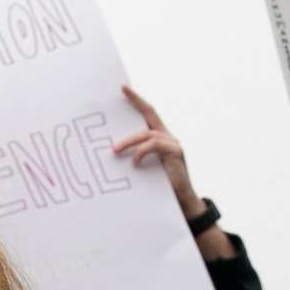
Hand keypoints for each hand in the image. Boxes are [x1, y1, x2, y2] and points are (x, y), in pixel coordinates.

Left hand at [112, 86, 202, 215]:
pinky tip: (135, 161)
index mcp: (158, 137)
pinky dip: (142, 152)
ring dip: (129, 141)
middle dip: (136, 101)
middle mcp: (167, 136)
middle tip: (122, 91)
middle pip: (150, 114)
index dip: (137, 100)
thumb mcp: (142, 167)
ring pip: (147, 133)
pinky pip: (155, 146)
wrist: (180, 201)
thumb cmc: (159, 185)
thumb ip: (133, 155)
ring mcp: (173, 143)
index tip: (123, 88)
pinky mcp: (176, 153)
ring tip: (114, 150)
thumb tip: (109, 151)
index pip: (148, 113)